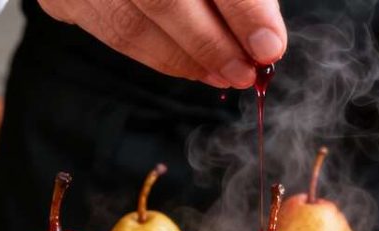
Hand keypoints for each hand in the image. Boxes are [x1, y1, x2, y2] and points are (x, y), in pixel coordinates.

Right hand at [39, 0, 286, 88]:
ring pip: (131, 26)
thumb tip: (262, 36)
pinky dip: (156, 55)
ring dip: (185, 59)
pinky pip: (109, 34)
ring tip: (223, 74)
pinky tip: (189, 64)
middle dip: (211, 44)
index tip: (268, 45)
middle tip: (245, 72)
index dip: (242, 8)